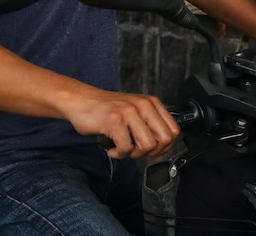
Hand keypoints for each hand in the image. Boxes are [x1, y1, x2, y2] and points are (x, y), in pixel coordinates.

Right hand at [64, 88, 179, 160]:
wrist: (81, 101)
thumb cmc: (107, 109)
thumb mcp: (134, 116)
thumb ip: (149, 132)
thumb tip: (161, 154)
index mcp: (151, 103)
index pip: (173, 130)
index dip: (165, 147)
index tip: (153, 152)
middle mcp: (143, 105)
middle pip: (164, 140)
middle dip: (151, 153)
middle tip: (137, 152)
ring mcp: (129, 112)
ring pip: (147, 146)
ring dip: (134, 154)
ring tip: (123, 150)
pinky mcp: (115, 121)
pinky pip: (126, 148)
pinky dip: (118, 154)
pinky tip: (112, 149)